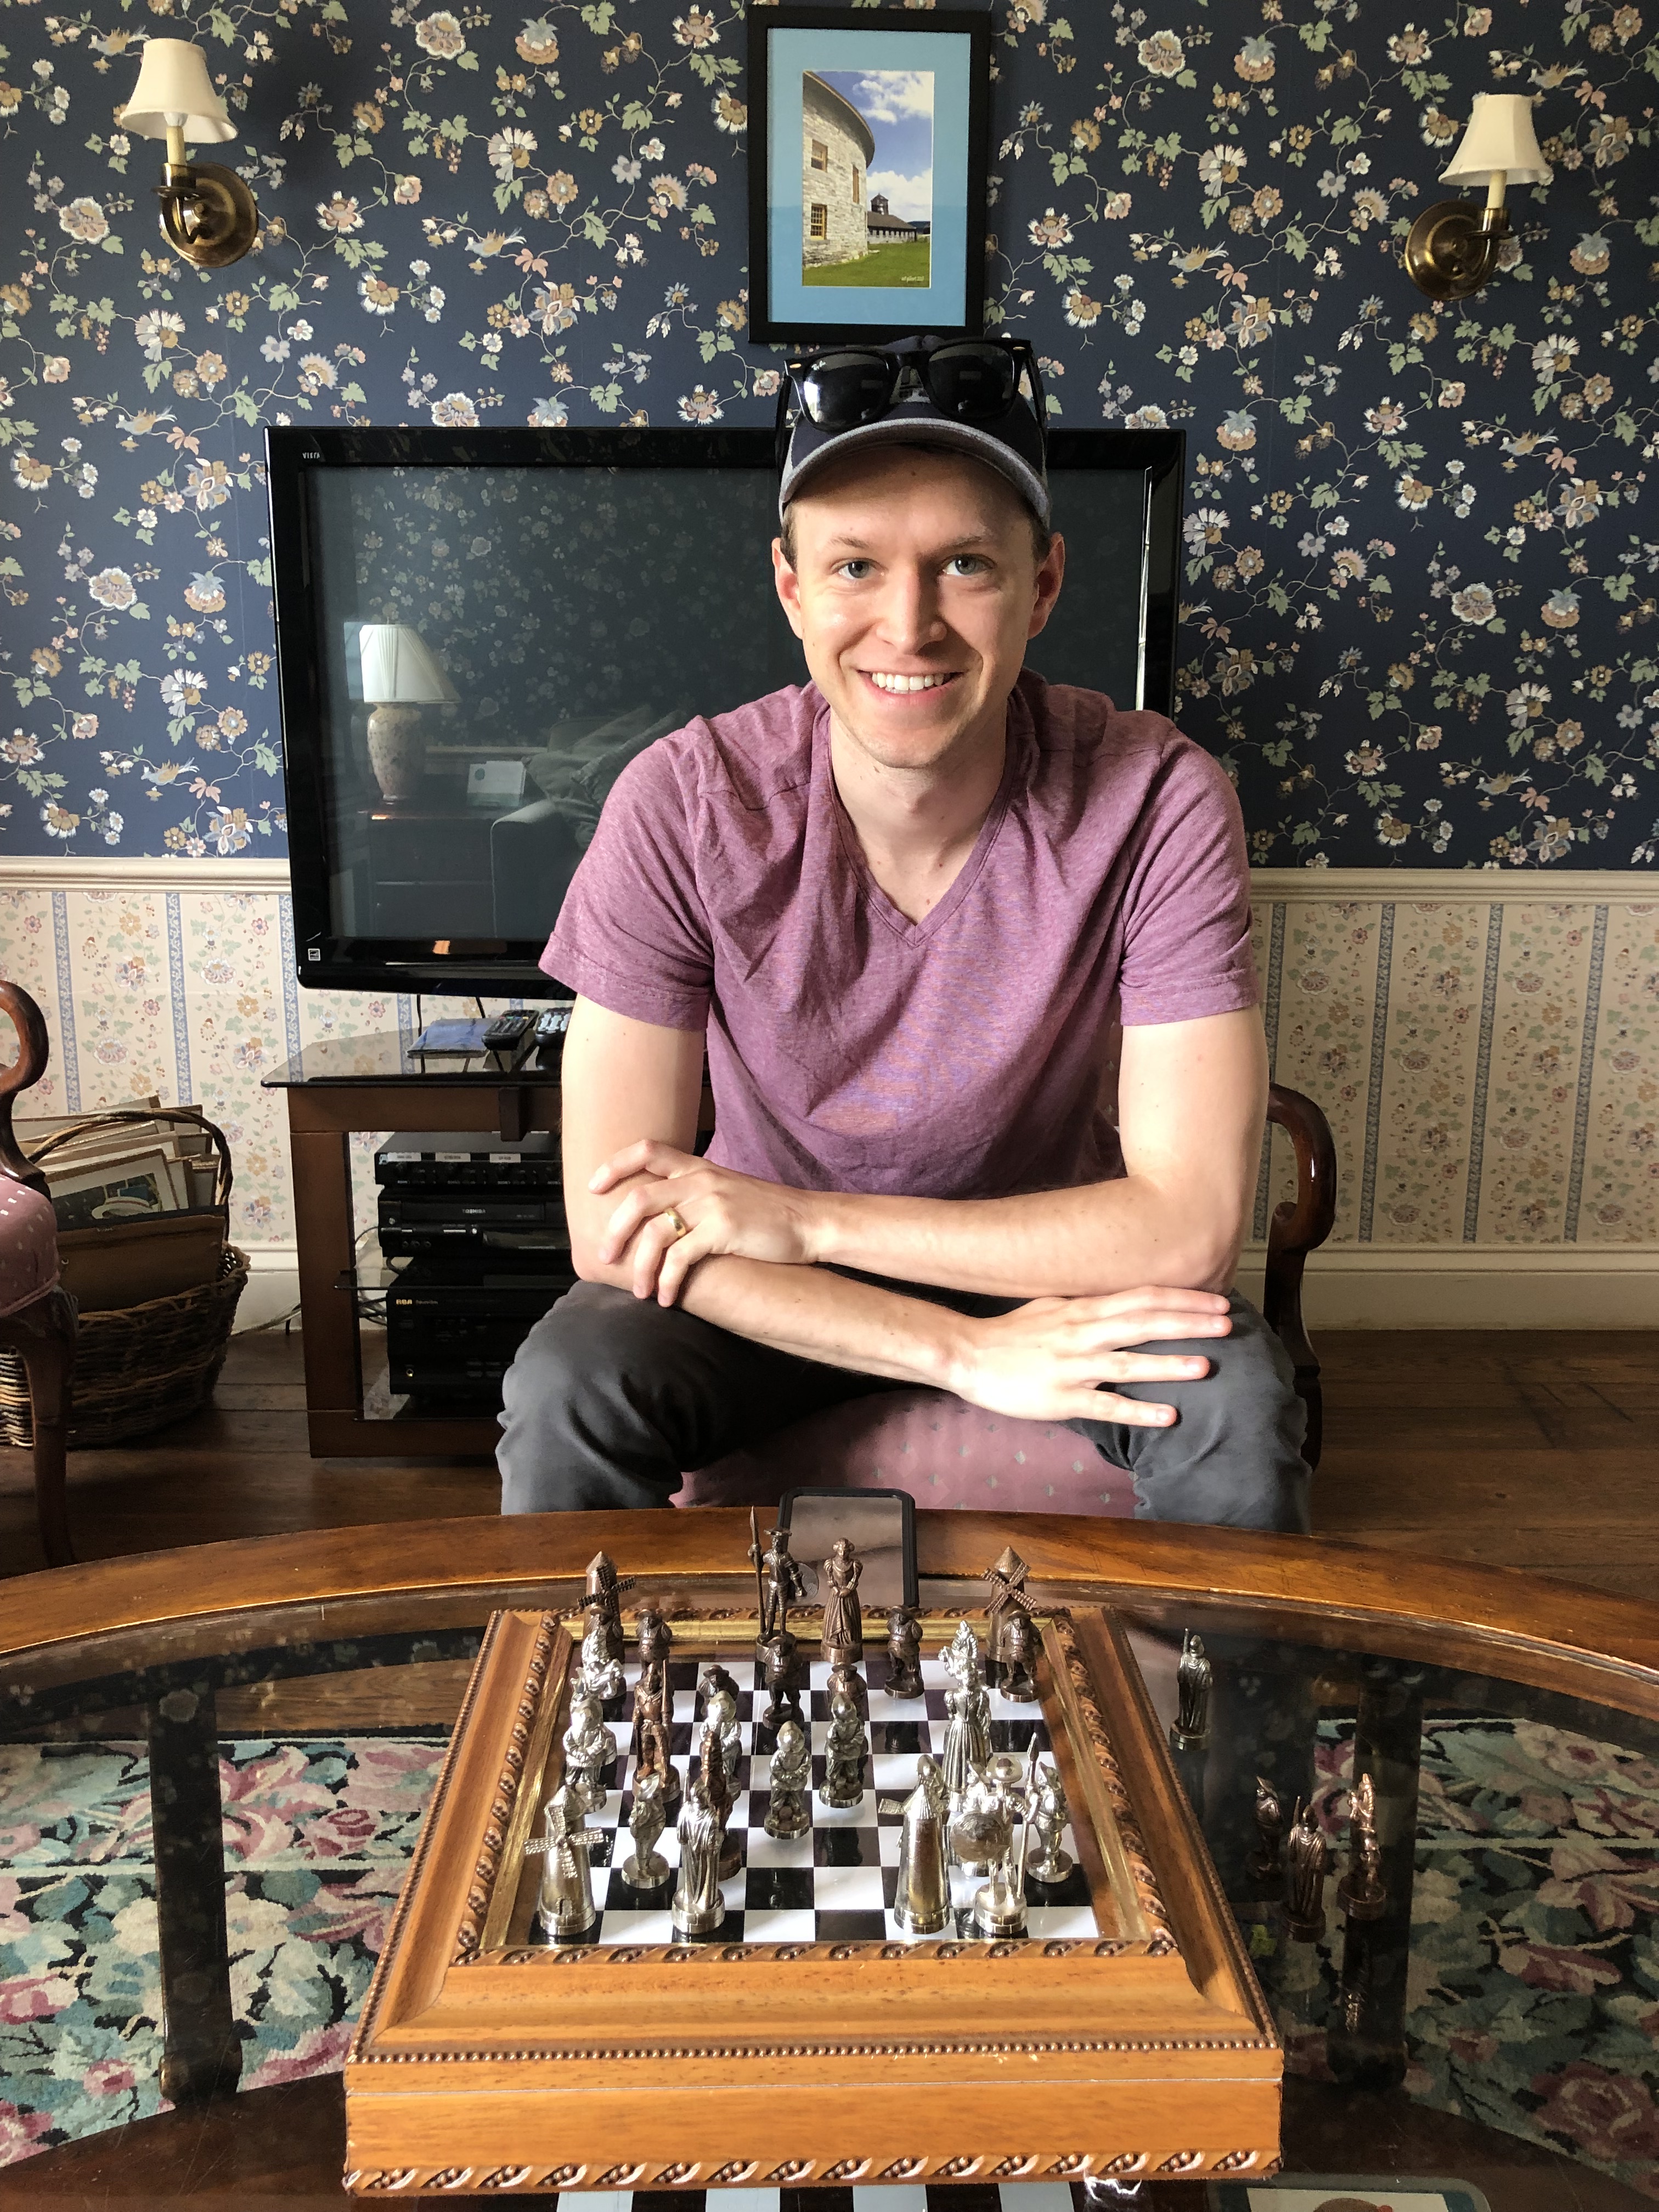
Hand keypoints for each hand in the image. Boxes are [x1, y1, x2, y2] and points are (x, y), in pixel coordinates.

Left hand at [589, 1140, 823, 1303]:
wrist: (807, 1222)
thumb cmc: (767, 1212)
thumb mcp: (726, 1190)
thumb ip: (693, 1193)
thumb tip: (658, 1216)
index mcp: (698, 1167)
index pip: (648, 1150)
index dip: (615, 1165)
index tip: (593, 1187)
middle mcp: (701, 1180)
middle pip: (639, 1197)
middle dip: (615, 1230)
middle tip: (606, 1256)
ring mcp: (712, 1203)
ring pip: (656, 1233)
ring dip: (641, 1266)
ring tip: (639, 1290)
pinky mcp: (723, 1229)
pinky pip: (681, 1257)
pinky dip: (668, 1281)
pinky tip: (667, 1297)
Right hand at [943, 1286, 1231, 1427]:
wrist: (967, 1356)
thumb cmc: (1011, 1333)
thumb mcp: (1053, 1306)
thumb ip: (1089, 1304)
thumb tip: (1124, 1300)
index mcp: (1083, 1309)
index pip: (1142, 1298)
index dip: (1182, 1298)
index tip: (1218, 1300)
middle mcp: (1083, 1333)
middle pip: (1144, 1323)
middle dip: (1189, 1323)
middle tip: (1229, 1324)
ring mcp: (1073, 1367)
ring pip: (1129, 1363)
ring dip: (1170, 1364)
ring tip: (1208, 1366)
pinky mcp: (1062, 1399)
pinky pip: (1106, 1406)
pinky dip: (1139, 1411)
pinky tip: (1169, 1415)